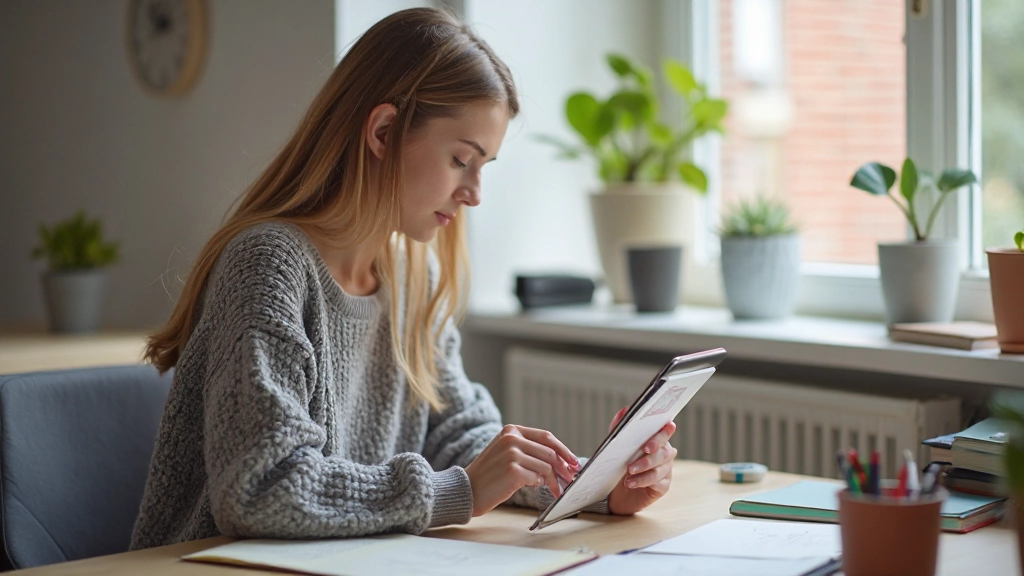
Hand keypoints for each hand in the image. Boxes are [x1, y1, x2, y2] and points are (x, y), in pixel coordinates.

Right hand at [464, 424, 580, 516]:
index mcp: (511, 430)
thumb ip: (528, 451)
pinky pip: (537, 478)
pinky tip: (538, 488)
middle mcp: (511, 438)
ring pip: (546, 466)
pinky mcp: (513, 470)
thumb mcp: (506, 454)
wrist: (467, 490)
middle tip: (571, 479)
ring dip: (555, 481)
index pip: (546, 437)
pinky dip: (542, 485)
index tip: (574, 461)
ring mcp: (512, 453)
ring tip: (557, 490)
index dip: (563, 450)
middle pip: (549, 452)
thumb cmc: (489, 475)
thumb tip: (559, 461)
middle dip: (564, 467)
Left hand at [605, 407, 677, 515]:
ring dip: (644, 469)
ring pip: (661, 468)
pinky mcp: (663, 486)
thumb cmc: (620, 465)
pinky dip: (643, 481)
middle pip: (665, 451)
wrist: (617, 493)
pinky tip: (631, 483)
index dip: (667, 430)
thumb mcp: (616, 446)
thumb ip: (620, 428)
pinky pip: (658, 483)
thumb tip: (624, 411)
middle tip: (644, 451)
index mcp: (656, 440)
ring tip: (628, 473)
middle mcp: (665, 454)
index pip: (665, 432)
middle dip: (652, 452)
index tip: (668, 426)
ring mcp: (666, 470)